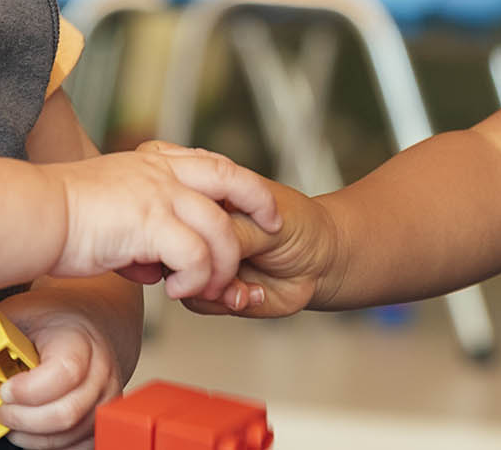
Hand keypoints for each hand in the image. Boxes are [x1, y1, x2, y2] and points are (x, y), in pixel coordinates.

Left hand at [0, 290, 128, 449]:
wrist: (90, 322)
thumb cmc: (52, 319)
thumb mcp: (21, 311)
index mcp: (79, 339)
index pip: (64, 373)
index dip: (28, 390)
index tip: (3, 389)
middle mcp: (100, 370)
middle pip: (65, 414)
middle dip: (21, 419)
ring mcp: (105, 397)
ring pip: (68, 436)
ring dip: (30, 435)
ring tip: (10, 418)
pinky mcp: (102, 419)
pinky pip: (77, 446)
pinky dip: (47, 444)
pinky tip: (30, 428)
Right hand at [44, 141, 279, 300]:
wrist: (33, 215)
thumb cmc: (58, 217)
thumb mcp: (108, 205)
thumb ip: (137, 224)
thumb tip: (149, 260)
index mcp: (152, 163)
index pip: (210, 163)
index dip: (239, 182)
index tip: (257, 201)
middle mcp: (160, 172)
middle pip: (230, 178)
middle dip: (259, 201)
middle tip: (272, 227)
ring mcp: (158, 194)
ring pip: (218, 228)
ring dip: (221, 263)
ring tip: (209, 287)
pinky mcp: (151, 222)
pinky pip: (194, 255)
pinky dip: (196, 277)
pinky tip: (177, 292)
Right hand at [183, 178, 336, 317]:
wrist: (325, 262)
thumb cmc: (302, 227)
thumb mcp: (268, 224)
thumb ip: (232, 232)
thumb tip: (196, 244)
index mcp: (213, 199)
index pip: (180, 208)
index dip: (188, 225)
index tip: (212, 236)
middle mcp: (204, 229)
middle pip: (175, 246)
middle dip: (199, 263)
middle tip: (227, 271)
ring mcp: (207, 259)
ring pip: (182, 277)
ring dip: (213, 289)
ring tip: (243, 288)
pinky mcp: (215, 289)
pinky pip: (198, 301)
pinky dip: (223, 302)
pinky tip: (250, 295)